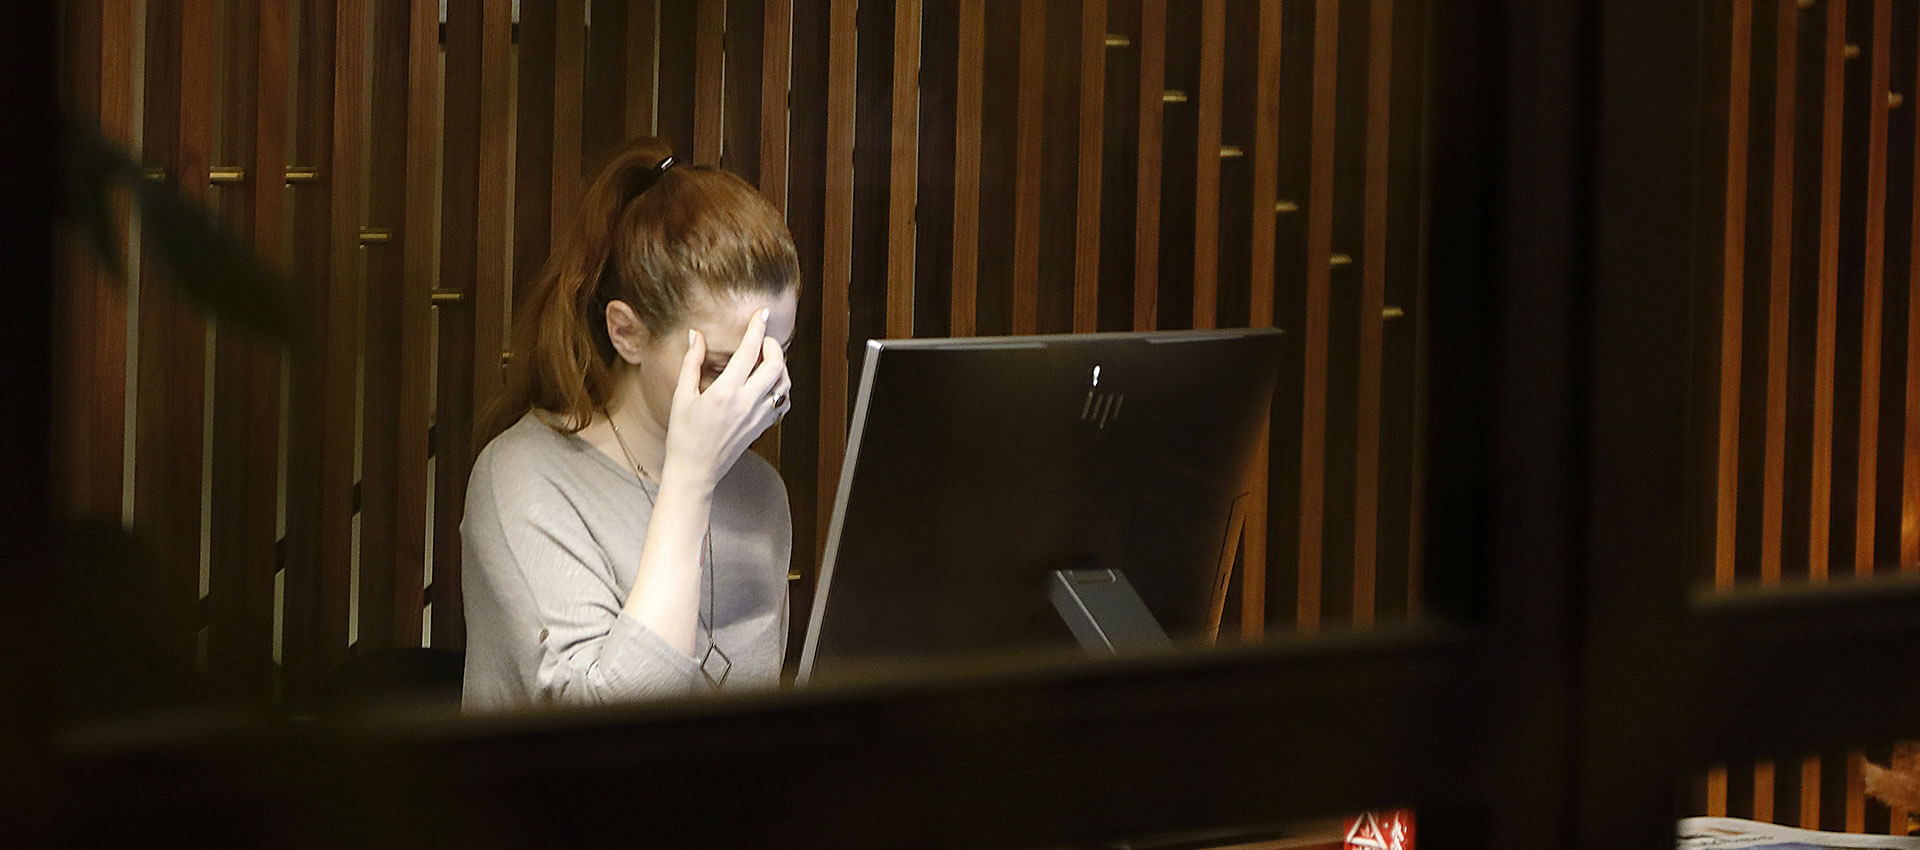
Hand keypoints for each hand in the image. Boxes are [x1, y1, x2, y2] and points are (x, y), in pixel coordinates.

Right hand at [660, 309, 789, 490]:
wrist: (695, 471)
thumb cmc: (684, 436)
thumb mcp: (682, 396)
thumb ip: (692, 363)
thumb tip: (696, 335)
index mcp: (725, 392)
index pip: (749, 351)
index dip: (757, 328)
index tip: (762, 313)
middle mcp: (746, 403)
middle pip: (775, 365)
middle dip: (773, 346)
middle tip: (762, 340)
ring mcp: (758, 417)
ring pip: (784, 384)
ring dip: (780, 366)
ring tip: (765, 360)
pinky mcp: (762, 427)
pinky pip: (782, 403)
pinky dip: (780, 388)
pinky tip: (767, 384)